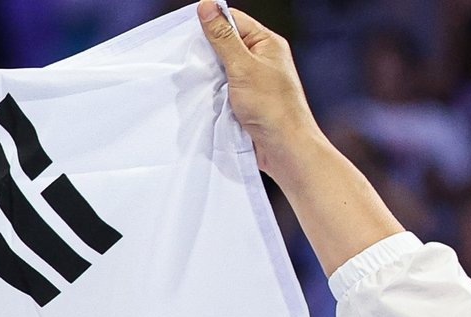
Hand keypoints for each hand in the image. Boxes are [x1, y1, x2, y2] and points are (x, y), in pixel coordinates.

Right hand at [196, 1, 327, 186]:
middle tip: (188, 62)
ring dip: (208, 76)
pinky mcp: (245, 101)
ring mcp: (253, 81)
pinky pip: (222, 90)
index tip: (187, 33)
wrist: (284, 147)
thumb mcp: (242, 66)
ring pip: (221, 69)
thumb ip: (223, 37)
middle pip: (225, 45)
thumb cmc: (270, 106)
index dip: (211, 23)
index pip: (234, 21)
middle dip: (207, 53)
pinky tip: (202, 98)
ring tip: (196, 83)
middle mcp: (261, 59)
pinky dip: (212, 93)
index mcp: (266, 43)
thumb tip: (206, 5)